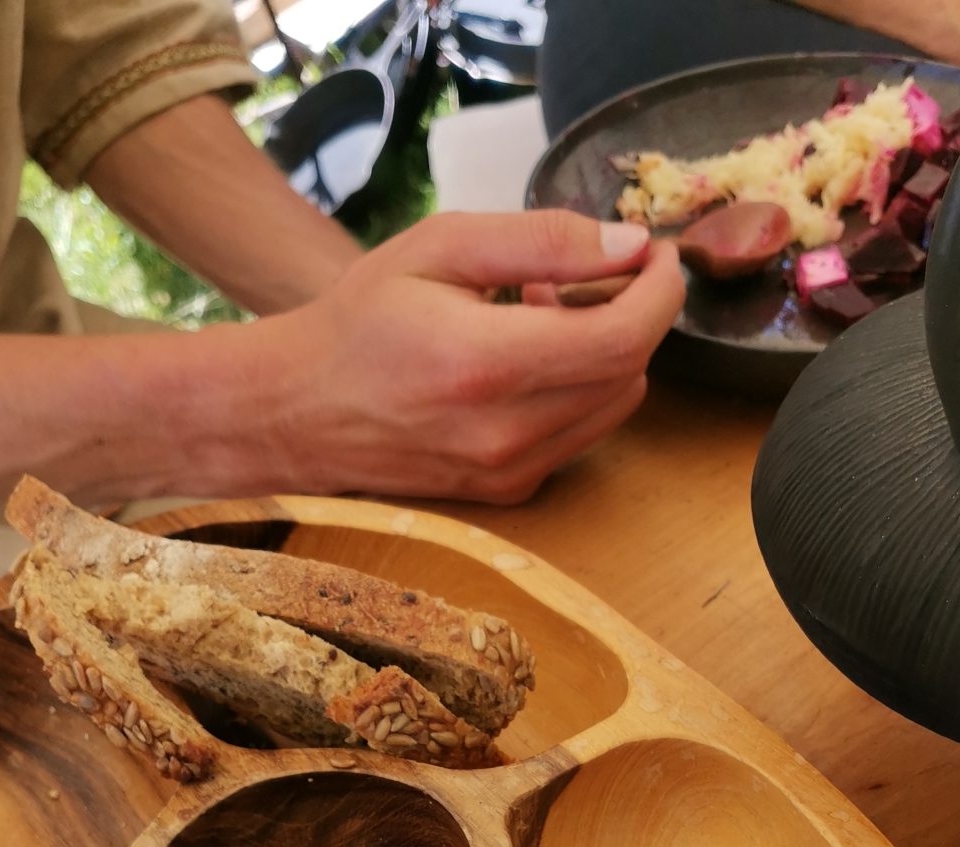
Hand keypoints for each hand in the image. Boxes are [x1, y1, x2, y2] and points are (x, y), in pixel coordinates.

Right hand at [243, 210, 684, 503]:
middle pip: (630, 371)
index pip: (624, 338)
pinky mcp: (510, 492)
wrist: (299, 412)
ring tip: (541, 313)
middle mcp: (507, 432)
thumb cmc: (361, 321)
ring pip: (615, 405)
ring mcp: (510, 472)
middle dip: (631, 312)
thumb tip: (630, 246)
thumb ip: (542, 241)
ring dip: (604, 352)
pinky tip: (525, 359)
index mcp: (488, 363)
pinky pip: (581, 434)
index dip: (660, 292)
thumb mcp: (441, 247)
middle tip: (585, 272)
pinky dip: (577, 389)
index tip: (656, 255)